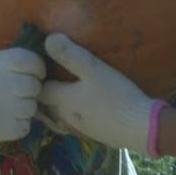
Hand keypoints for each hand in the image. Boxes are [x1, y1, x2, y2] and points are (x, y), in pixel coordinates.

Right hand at [0, 47, 45, 153]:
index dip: (37, 68)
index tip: (33, 74)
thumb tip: (39, 65)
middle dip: (30, 90)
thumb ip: (8, 62)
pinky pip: (25, 126)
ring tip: (8, 108)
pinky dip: (18, 125)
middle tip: (17, 94)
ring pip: (32, 107)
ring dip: (24, 109)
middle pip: (35, 86)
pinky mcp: (5, 129)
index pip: (32, 61)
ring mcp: (4, 108)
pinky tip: (3, 121)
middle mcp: (1, 83)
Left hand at [39, 34, 164, 157]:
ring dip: (49, 108)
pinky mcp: (89, 135)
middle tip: (42, 79)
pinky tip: (74, 111)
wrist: (140, 129)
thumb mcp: (94, 70)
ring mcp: (76, 129)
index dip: (34, 78)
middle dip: (39, 94)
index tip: (37, 68)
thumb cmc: (117, 97)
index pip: (38, 90)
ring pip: (53, 119)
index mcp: (61, 101)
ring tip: (53, 95)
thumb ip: (70, 55)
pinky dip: (64, 117)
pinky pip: (68, 126)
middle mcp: (63, 117)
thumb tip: (48, 39)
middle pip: (42, 107)